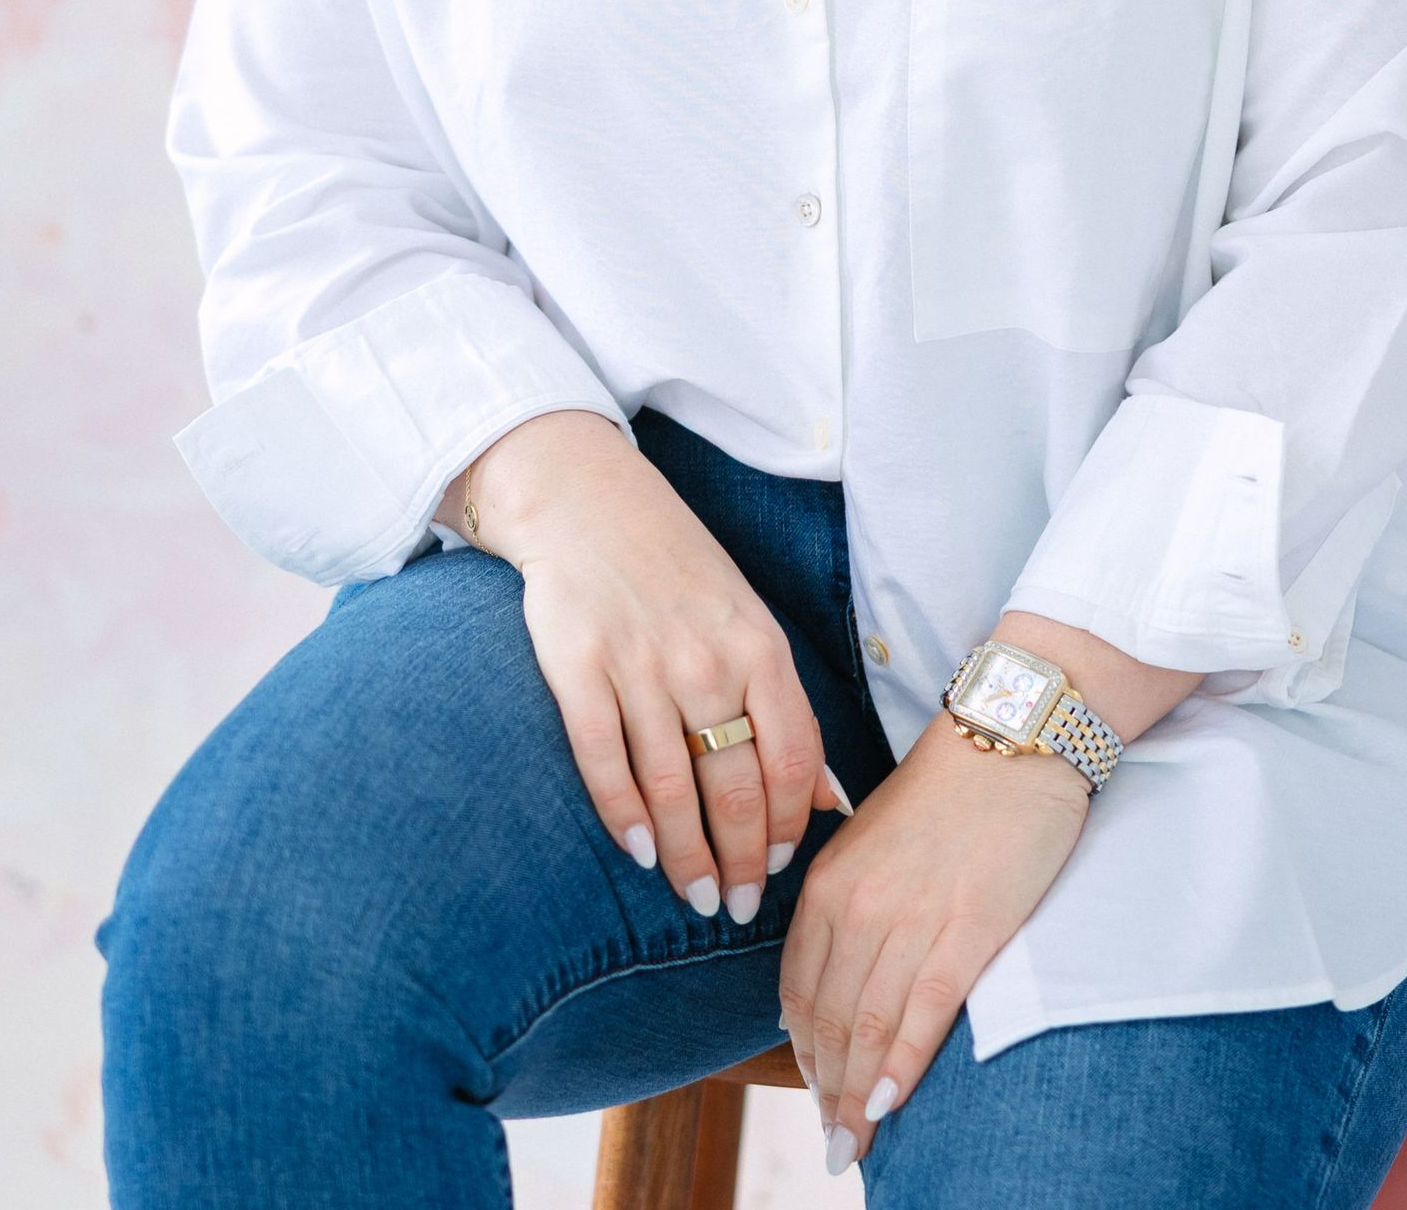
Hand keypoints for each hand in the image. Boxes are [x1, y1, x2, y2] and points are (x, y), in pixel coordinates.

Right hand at [439, 411, 840, 920]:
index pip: (791, 757)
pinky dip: (623, 815)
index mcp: (758, 645)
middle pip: (733, 785)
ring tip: (696, 897)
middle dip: (741, 859)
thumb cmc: (677, 568)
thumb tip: (829, 798)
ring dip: (685, 854)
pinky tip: (638, 853)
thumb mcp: (748, 622)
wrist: (586, 499)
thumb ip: (783, 706)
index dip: (789, 824)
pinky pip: (603, 759)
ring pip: (670, 787)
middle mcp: (705, 658)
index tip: (781, 867)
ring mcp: (639, 663)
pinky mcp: (577, 666)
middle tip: (739, 907)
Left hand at [779, 710, 1089, 1173]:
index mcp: (830, 881)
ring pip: (867, 1027)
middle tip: (831, 1142)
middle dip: (826, 1091)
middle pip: (827, 1020)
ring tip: (853, 1145)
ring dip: (856, 1098)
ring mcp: (910, 918)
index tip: (815, 1089)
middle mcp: (857, 904)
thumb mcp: (875, 840)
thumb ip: (850, 902)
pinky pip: (922, 1014)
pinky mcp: (966, 929)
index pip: (798, 989)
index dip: (803, 1051)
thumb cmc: (950, 789)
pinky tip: (888, 1107)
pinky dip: (900, 1068)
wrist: (1012, 738)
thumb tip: (836, 975)